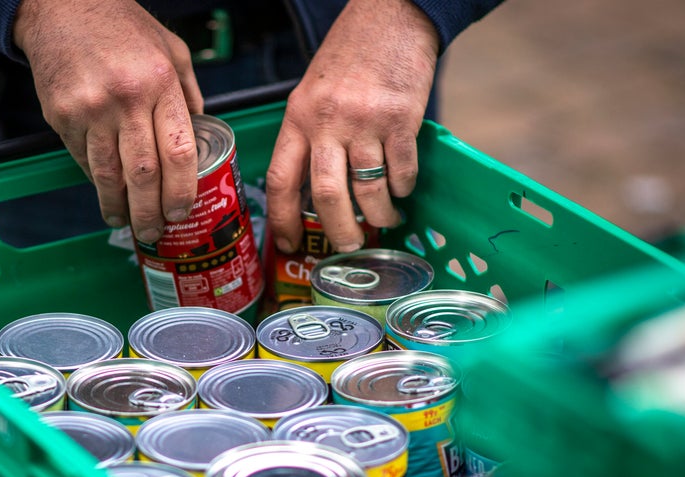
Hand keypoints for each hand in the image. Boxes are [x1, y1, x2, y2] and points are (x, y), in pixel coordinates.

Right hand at [14, 0, 203, 242]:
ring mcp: (90, 109)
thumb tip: (201, 132)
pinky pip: (82, 160)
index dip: (182, 191)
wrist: (61, 7)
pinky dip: (96, 182)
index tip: (181, 211)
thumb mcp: (171, 49)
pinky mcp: (61, 115)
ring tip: (128, 222)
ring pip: (108, 175)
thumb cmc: (121, 26)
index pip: (178, 151)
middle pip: (143, 173)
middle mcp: (125, 98)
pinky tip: (106, 193)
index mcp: (160, 81)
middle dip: (151, 212)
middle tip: (155, 232)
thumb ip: (187, 93)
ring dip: (119, 207)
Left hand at [266, 0, 439, 252]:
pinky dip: (403, 188)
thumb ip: (309, 135)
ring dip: (379, 215)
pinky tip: (403, 188)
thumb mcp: (313, 93)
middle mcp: (328, 122)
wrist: (390, 14)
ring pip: (368, 190)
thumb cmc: (351, 54)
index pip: (281, 179)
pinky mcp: (402, 119)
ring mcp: (366, 121)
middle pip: (327, 196)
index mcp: (298, 117)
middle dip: (339, 231)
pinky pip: (402, 171)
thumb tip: (310, 190)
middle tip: (349, 245)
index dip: (282, 220)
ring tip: (386, 219)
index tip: (289, 245)